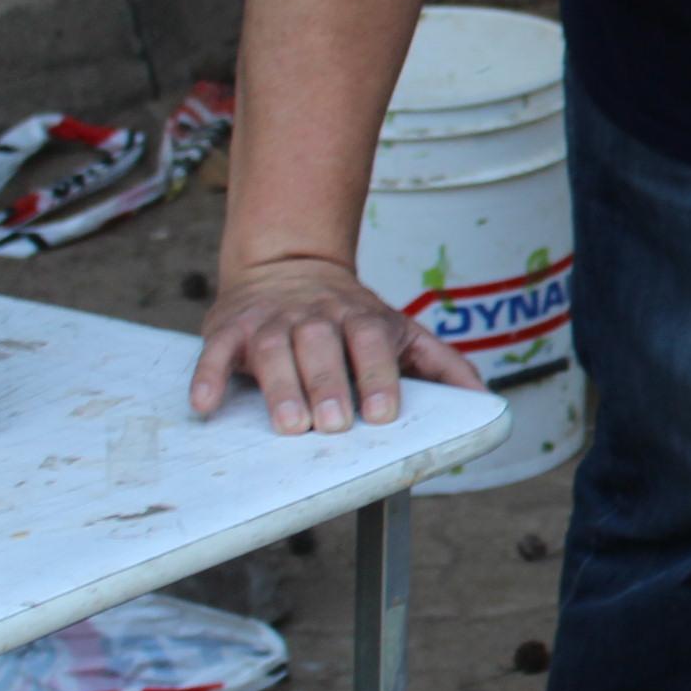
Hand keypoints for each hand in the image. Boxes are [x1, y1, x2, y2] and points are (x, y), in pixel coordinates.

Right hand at [190, 254, 482, 433]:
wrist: (290, 265)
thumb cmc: (353, 318)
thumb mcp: (403, 333)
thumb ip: (442, 365)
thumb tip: (485, 400)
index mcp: (362, 319)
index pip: (373, 342)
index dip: (380, 376)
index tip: (385, 413)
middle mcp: (316, 317)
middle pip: (322, 346)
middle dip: (329, 386)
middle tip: (334, 425)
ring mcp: (272, 321)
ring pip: (273, 349)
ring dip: (280, 387)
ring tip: (289, 425)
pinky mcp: (230, 328)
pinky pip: (216, 350)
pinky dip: (208, 376)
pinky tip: (205, 404)